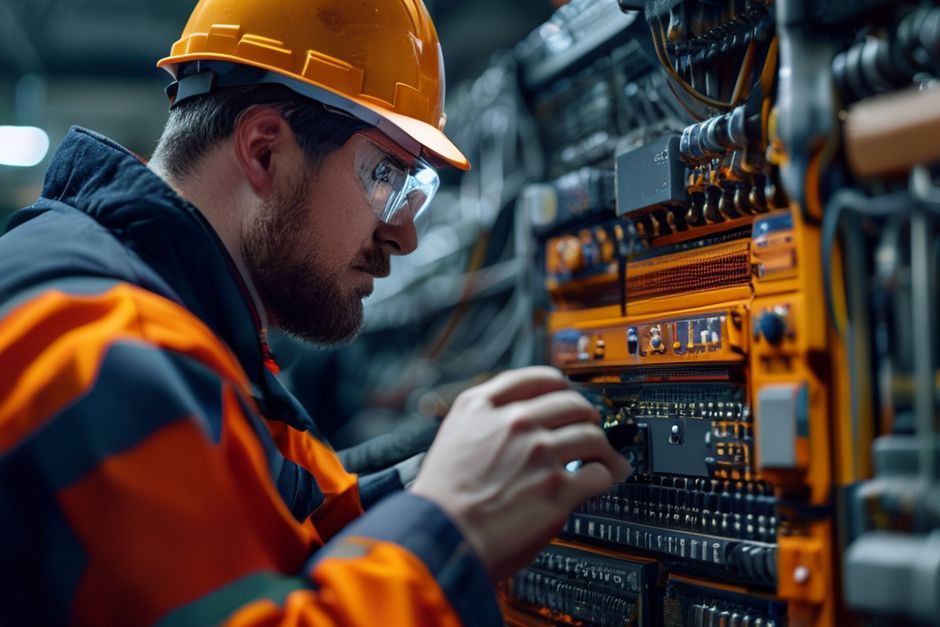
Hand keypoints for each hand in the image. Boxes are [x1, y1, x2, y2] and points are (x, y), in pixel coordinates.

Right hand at [411, 366, 630, 579]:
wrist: (439, 537)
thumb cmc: (440, 502)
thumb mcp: (453, 440)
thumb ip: (488, 426)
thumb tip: (527, 430)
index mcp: (481, 407)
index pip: (536, 378)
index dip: (559, 386)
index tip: (567, 394)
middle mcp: (513, 422)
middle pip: (571, 403)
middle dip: (586, 416)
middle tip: (591, 427)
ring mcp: (538, 452)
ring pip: (591, 435)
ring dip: (602, 447)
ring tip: (605, 458)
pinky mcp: (558, 487)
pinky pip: (598, 473)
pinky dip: (604, 476)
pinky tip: (601, 480)